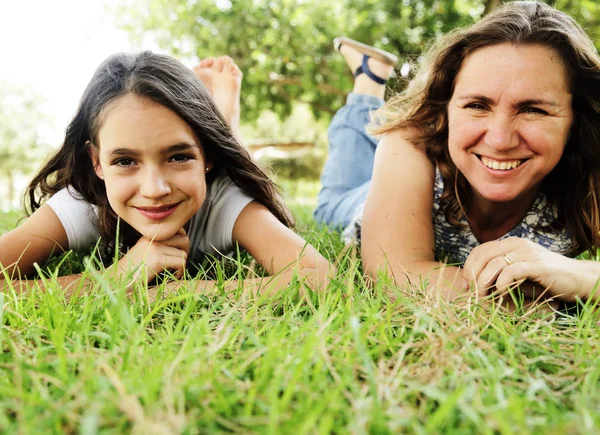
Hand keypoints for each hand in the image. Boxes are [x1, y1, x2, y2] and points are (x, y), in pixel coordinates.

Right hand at [112, 228, 189, 286]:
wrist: (117, 278)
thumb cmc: (132, 267)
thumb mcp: (144, 248)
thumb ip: (159, 243)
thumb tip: (181, 240)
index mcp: (151, 234)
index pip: (178, 229)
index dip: (182, 240)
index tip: (179, 250)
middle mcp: (154, 238)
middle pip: (184, 239)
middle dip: (185, 251)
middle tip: (179, 261)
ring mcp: (156, 248)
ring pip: (183, 253)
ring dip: (182, 263)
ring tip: (175, 270)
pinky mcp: (158, 260)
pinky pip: (181, 262)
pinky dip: (181, 270)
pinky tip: (174, 275)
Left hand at [462, 237, 580, 302]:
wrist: (578, 279)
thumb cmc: (544, 280)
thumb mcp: (517, 274)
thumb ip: (498, 274)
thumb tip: (473, 285)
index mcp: (509, 244)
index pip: (479, 251)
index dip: (468, 267)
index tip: (467, 285)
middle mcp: (516, 244)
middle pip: (482, 256)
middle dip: (473, 276)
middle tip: (473, 294)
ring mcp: (527, 253)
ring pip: (494, 264)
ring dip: (484, 283)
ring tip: (484, 298)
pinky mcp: (537, 265)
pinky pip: (511, 271)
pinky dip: (502, 284)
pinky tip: (502, 293)